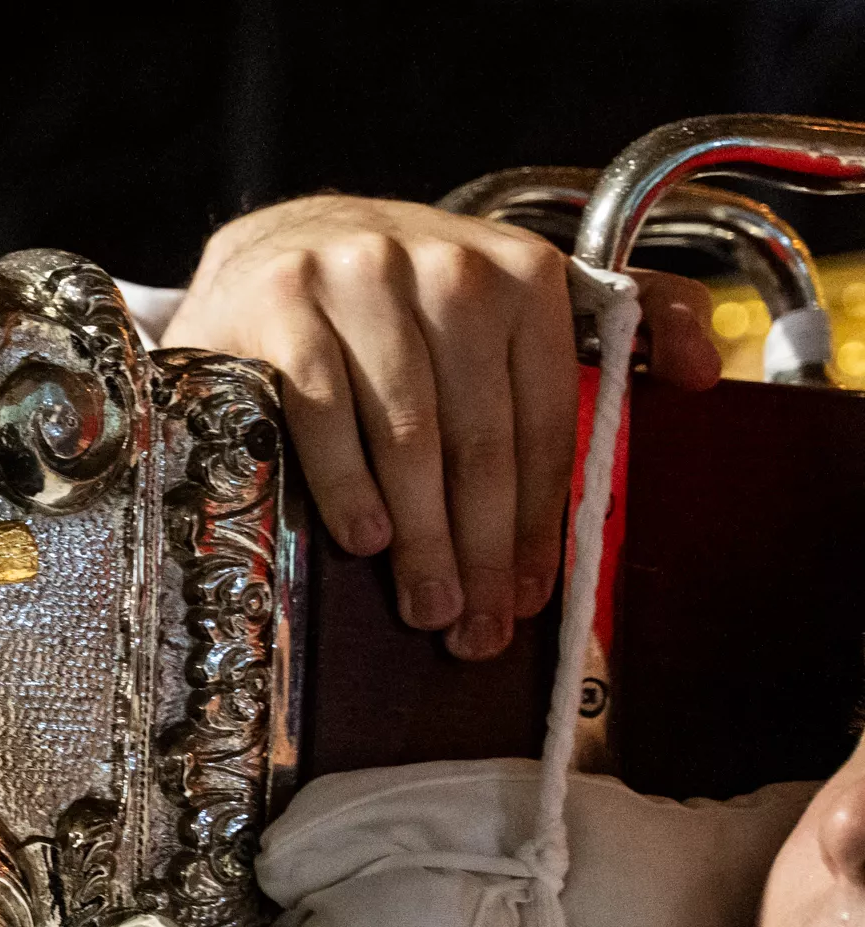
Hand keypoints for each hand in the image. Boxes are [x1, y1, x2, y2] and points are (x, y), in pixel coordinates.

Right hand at [164, 195, 718, 658]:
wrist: (276, 249)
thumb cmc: (401, 302)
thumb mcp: (507, 296)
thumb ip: (609, 324)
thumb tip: (702, 374)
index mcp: (522, 274)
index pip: (543, 418)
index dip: (539, 520)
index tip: (530, 595)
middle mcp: (449, 268)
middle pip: (478, 438)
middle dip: (480, 548)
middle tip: (475, 626)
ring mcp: (360, 280)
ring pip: (405, 435)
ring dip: (420, 537)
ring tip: (425, 604)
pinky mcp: (284, 303)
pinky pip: (323, 414)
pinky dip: (346, 485)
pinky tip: (364, 539)